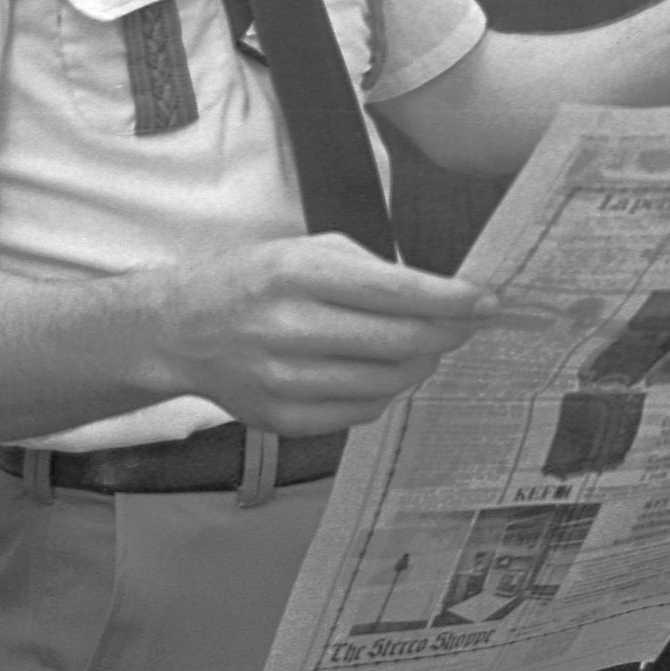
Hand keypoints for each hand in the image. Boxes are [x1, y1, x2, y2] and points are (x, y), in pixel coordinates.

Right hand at [147, 234, 495, 436]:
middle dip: (447, 332)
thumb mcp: (306, 251)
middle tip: (468, 324)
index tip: (488, 300)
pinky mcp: (284, 419)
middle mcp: (288, 328)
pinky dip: (386, 392)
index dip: (450, 299)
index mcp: (297, 274)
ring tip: (427, 346)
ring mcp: (284, 381)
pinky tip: (385, 370)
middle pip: (399, 341)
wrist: (181, 330)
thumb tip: (444, 297)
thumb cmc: (255, 281)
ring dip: (421, 364)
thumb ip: (371, 271)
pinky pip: (361, 412)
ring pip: (387, 382)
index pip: (394, 291)